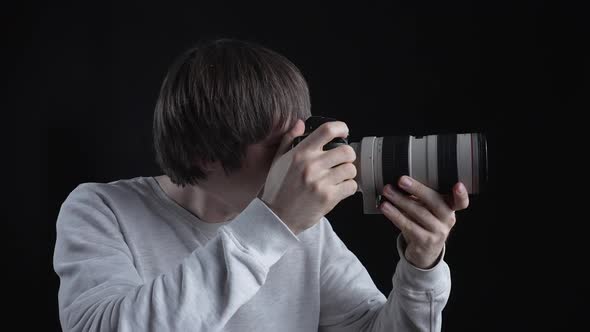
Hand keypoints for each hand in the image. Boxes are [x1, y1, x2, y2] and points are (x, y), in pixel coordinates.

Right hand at [261, 119, 357, 234]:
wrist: (277, 217)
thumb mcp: (278, 161)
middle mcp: (311, 165)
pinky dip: (348, 188)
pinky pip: (351, 186)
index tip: (343, 132)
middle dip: (348, 156)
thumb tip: (300, 123)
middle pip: (346, 151)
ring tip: (339, 177)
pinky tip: (338, 189)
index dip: (341, 128)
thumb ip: (289, 140)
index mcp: (300, 153)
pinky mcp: (328, 197)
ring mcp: (320, 182)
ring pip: (351, 169)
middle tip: (342, 161)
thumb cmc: (277, 189)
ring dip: (348, 173)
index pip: (327, 130)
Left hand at [379, 176, 468, 268]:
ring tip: (388, 192)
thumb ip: (421, 197)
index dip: (461, 195)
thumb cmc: (425, 224)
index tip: (458, 186)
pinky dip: (395, 215)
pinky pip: (408, 226)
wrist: (425, 251)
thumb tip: (402, 182)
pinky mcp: (424, 241)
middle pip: (435, 202)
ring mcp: (437, 232)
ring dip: (401, 200)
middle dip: (418, 189)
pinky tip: (386, 208)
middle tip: (402, 180)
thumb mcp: (428, 210)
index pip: (461, 202)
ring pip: (419, 213)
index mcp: (450, 209)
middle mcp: (447, 220)